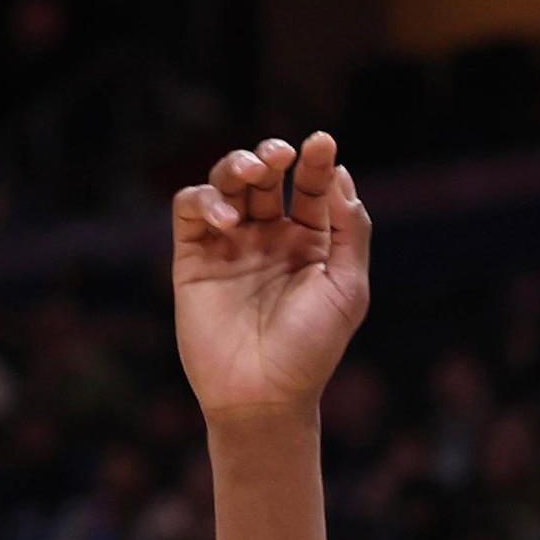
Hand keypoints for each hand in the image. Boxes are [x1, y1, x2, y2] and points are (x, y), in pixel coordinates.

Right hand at [170, 132, 373, 417]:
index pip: (312, 189)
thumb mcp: (347, 288)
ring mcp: (229, 245)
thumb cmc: (312, 349)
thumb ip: (349, 231)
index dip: (317, 162)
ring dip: (237, 166)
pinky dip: (205, 200)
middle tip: (279, 155)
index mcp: (309, 243)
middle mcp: (268, 238)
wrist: (262, 396)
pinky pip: (190, 210)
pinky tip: (227, 218)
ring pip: (226, 184)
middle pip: (266, 177)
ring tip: (252, 171)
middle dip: (272, 156)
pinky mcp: (193, 257)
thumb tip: (341, 176)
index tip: (321, 144)